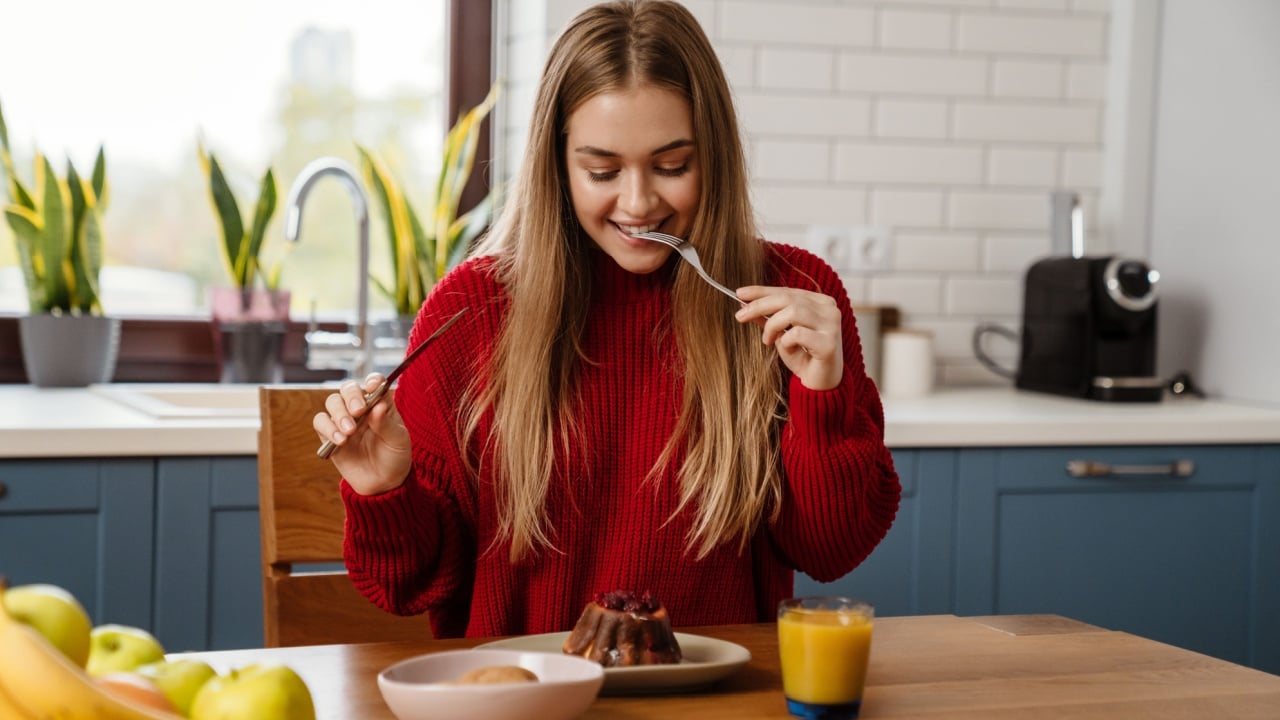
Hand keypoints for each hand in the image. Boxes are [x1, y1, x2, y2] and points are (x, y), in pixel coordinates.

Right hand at [313, 374, 412, 494]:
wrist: (382, 483)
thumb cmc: (395, 457)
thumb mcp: (398, 441)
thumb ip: (387, 424)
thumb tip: (378, 406)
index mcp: (381, 404)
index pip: (375, 383)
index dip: (372, 381)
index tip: (372, 387)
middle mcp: (361, 408)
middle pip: (349, 389)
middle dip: (352, 397)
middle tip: (358, 411)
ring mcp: (344, 420)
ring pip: (332, 402)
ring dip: (339, 414)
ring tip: (349, 431)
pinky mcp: (330, 435)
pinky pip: (320, 422)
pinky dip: (327, 428)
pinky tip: (341, 441)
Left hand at [735, 286, 843, 390]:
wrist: (819, 386)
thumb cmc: (802, 358)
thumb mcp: (781, 335)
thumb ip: (767, 318)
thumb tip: (743, 305)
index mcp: (820, 302)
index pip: (787, 291)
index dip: (762, 291)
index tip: (739, 293)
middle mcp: (830, 309)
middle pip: (788, 298)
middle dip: (759, 305)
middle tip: (740, 316)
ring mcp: (832, 325)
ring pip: (792, 312)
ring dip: (772, 326)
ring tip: (767, 340)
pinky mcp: (829, 343)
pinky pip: (797, 333)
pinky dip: (785, 341)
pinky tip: (788, 349)